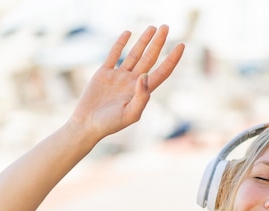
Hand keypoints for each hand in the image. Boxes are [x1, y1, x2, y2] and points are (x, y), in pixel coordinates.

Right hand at [68, 25, 184, 140]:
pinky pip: (114, 54)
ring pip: (134, 54)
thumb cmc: (109, 124)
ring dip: (144, 41)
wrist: (86, 125)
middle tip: (166, 27)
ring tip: (152, 27)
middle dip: (158, 43)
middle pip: (150, 58)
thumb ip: (141, 97)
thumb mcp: (130, 114)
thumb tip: (145, 76)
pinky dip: (120, 43)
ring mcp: (118, 77)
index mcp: (141, 92)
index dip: (172, 59)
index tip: (181, 45)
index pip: (161, 72)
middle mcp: (132, 82)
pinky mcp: (104, 73)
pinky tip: (128, 33)